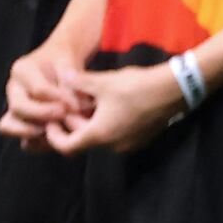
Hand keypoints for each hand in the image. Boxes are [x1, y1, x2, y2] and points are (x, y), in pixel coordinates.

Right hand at [0, 37, 97, 139]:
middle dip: (43, 115)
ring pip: (8, 125)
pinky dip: (38, 144)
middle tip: (63, 116)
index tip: (76, 106)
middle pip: (18, 108)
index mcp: (22, 70)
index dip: (59, 100)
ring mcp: (13, 107)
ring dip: (33, 132)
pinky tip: (56, 140)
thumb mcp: (69, 64)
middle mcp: (13, 89)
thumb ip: (71, 83)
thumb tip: (72, 108)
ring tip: (56, 133)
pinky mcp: (20, 125)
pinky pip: (22, 141)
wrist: (58, 63)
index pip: (39, 90)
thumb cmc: (64, 62)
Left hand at [48, 59, 185, 153]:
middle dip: (71, 125)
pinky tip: (105, 105)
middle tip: (64, 106)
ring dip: (89, 123)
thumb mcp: (102, 82)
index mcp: (100, 134)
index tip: (49, 120)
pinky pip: (115, 135)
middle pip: (83, 141)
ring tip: (84, 102)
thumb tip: (61, 75)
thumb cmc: (135, 86)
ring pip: (100, 138)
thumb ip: (77, 82)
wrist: (173, 91)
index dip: (53, 135)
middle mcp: (113, 145)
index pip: (67, 147)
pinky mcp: (140, 138)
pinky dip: (105, 124)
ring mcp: (129, 144)